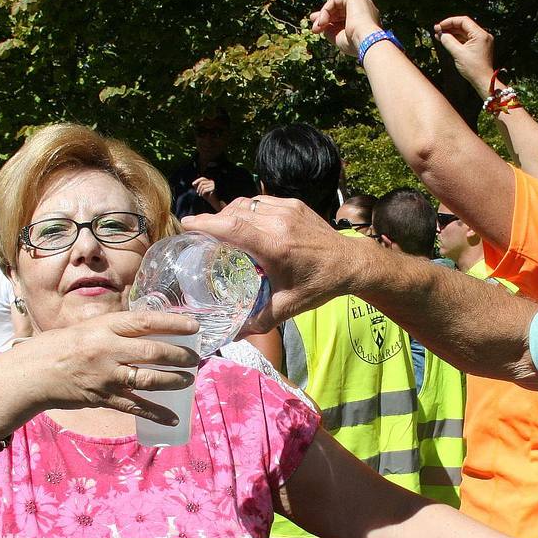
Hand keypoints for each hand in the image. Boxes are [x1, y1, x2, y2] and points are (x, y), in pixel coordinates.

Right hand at [16, 309, 201, 423]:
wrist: (31, 374)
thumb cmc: (58, 347)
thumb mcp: (86, 329)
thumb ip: (114, 330)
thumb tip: (147, 330)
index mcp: (104, 327)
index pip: (146, 321)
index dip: (173, 324)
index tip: (194, 326)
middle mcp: (107, 350)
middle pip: (153, 351)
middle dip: (180, 355)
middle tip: (195, 357)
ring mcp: (106, 376)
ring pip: (149, 379)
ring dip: (174, 380)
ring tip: (188, 380)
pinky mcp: (103, 398)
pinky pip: (136, 406)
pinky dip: (156, 413)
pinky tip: (174, 417)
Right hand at [183, 196, 370, 332]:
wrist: (352, 263)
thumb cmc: (319, 285)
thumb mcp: (288, 307)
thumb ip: (258, 321)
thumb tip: (232, 335)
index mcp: (275, 247)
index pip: (232, 227)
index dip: (205, 223)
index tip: (185, 225)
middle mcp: (279, 223)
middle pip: (234, 213)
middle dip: (213, 220)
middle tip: (201, 234)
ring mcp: (287, 210)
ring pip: (247, 204)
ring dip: (230, 214)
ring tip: (222, 230)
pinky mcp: (294, 204)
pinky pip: (262, 202)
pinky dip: (249, 210)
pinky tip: (246, 225)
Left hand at [192, 176, 218, 200]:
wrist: (214, 201)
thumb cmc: (208, 196)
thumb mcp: (201, 190)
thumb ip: (198, 187)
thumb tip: (193, 184)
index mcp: (210, 181)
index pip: (203, 178)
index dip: (197, 180)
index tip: (193, 184)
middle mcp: (212, 182)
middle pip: (202, 182)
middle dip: (198, 187)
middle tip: (197, 192)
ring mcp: (213, 185)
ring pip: (203, 186)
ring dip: (200, 191)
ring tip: (200, 195)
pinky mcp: (213, 189)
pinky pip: (205, 190)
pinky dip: (202, 193)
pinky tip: (202, 196)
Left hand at [309, 0, 383, 57]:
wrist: (366, 41)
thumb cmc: (355, 43)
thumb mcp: (339, 37)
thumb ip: (329, 30)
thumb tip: (318, 25)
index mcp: (364, 19)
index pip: (343, 17)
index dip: (329, 22)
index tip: (317, 29)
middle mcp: (364, 8)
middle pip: (338, 10)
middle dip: (324, 18)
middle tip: (314, 28)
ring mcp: (360, 1)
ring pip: (336, 5)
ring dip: (324, 16)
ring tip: (317, 28)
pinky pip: (335, 1)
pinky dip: (326, 10)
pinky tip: (323, 21)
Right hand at [433, 15, 496, 96]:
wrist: (483, 81)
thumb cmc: (474, 69)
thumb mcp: (458, 53)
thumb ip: (448, 41)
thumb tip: (441, 34)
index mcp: (480, 34)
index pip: (463, 21)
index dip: (450, 22)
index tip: (440, 26)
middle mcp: (482, 35)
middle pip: (463, 26)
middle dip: (449, 27)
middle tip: (437, 30)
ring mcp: (481, 41)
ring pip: (464, 33)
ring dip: (452, 33)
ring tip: (439, 35)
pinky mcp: (479, 47)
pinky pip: (466, 40)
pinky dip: (457, 40)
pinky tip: (447, 41)